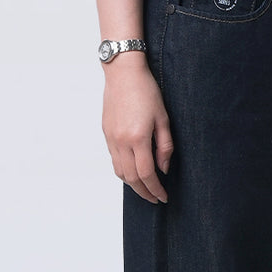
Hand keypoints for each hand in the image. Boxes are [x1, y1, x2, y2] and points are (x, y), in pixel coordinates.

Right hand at [101, 56, 172, 203]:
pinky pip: (114, 160)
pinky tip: (134, 170)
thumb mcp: (163, 117)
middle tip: (156, 198)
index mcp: (138, 138)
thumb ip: (164, 145)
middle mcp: (121, 142)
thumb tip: (163, 169)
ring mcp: (111, 138)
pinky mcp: (106, 133)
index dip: (156, 189)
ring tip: (146, 188)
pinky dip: (124, 170)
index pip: (146, 174)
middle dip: (144, 192)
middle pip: (131, 178)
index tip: (163, 197)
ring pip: (120, 172)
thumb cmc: (146, 90)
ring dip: (132, 184)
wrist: (123, 73)